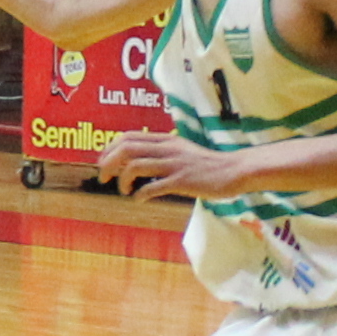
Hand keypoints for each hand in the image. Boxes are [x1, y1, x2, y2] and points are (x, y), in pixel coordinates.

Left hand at [104, 130, 254, 201]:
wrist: (233, 171)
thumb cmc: (206, 165)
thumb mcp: (181, 151)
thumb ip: (161, 152)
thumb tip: (135, 161)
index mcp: (166, 140)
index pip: (128, 136)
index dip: (110, 149)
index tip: (103, 163)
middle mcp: (168, 148)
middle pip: (127, 148)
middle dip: (109, 163)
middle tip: (104, 178)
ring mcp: (175, 164)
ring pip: (136, 166)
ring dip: (123, 179)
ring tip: (123, 190)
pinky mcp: (182, 181)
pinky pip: (154, 186)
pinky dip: (140, 193)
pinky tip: (139, 199)